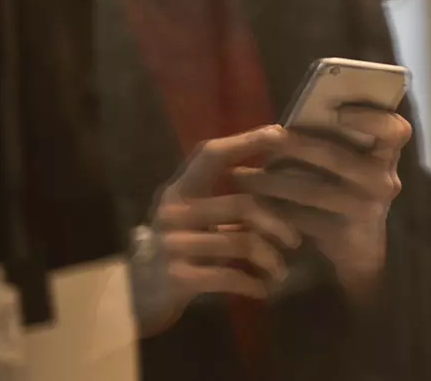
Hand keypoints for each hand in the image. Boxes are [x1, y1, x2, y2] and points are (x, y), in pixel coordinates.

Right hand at [130, 126, 302, 336]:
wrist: (134, 297)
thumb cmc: (177, 250)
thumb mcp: (194, 219)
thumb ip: (226, 200)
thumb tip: (282, 180)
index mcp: (179, 190)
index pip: (212, 155)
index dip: (246, 141)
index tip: (281, 133)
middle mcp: (173, 212)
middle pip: (242, 205)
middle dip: (278, 223)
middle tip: (296, 240)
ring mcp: (172, 245)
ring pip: (242, 243)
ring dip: (270, 260)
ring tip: (280, 271)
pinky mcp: (177, 278)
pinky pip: (230, 276)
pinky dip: (253, 284)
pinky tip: (262, 289)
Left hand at [232, 107, 410, 302]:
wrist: (359, 248)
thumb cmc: (346, 191)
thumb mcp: (349, 163)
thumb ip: (333, 141)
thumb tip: (287, 121)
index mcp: (386, 154)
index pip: (396, 130)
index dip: (369, 117)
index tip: (336, 110)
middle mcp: (384, 179)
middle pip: (338, 157)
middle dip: (296, 146)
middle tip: (266, 140)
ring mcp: (369, 208)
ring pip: (311, 190)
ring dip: (271, 181)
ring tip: (241, 175)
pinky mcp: (347, 234)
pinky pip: (303, 219)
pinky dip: (274, 211)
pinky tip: (252, 206)